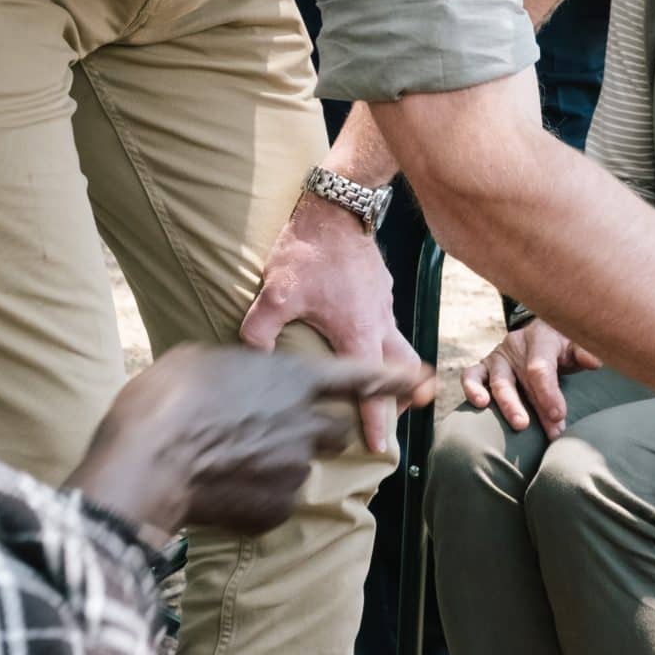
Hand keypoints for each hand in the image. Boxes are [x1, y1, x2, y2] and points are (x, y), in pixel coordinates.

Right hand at [69, 344, 434, 535]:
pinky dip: (254, 500)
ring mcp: (296, 469)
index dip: (389, 379)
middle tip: (270, 435)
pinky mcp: (278, 508)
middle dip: (316, 434)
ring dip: (277, 467)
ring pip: (300, 467)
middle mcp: (307, 423)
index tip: (419, 380)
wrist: (146, 463)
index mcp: (293, 380)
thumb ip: (240, 370)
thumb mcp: (201, 361)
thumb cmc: (165, 400)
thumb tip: (239, 380)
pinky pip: (274, 502)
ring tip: (227, 464)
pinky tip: (218, 492)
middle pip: (335, 431)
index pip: (357, 377)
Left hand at [239, 193, 421, 454]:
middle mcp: (379, 322)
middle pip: (401, 370)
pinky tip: (367, 335)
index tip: (381, 447)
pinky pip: (389, 322)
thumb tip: (250, 356)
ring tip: (392, 383)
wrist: (338, 206)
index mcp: (358, 332)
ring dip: (397, 368)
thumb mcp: (277, 293)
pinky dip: (386, 339)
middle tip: (404, 414)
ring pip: (399, 345)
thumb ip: (261, 330)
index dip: (376, 421)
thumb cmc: (310, 250)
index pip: (371, 388)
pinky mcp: (380, 287)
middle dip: (404, 396)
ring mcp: (384, 303)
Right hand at [462, 318, 600, 436]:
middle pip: (521, 377)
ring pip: (497, 380)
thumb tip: (595, 361)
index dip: (549, 393)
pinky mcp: (483, 367)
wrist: (542, 335)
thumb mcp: (576, 345)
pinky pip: (470, 376)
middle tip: (550, 429)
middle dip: (536, 406)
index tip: (559, 416)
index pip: (541, 367)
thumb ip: (584, 353)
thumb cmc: (562, 347)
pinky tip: (480, 405)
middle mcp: (516, 345)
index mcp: (540, 338)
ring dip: (508, 405)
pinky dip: (472, 389)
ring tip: (520, 425)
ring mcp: (498, 356)